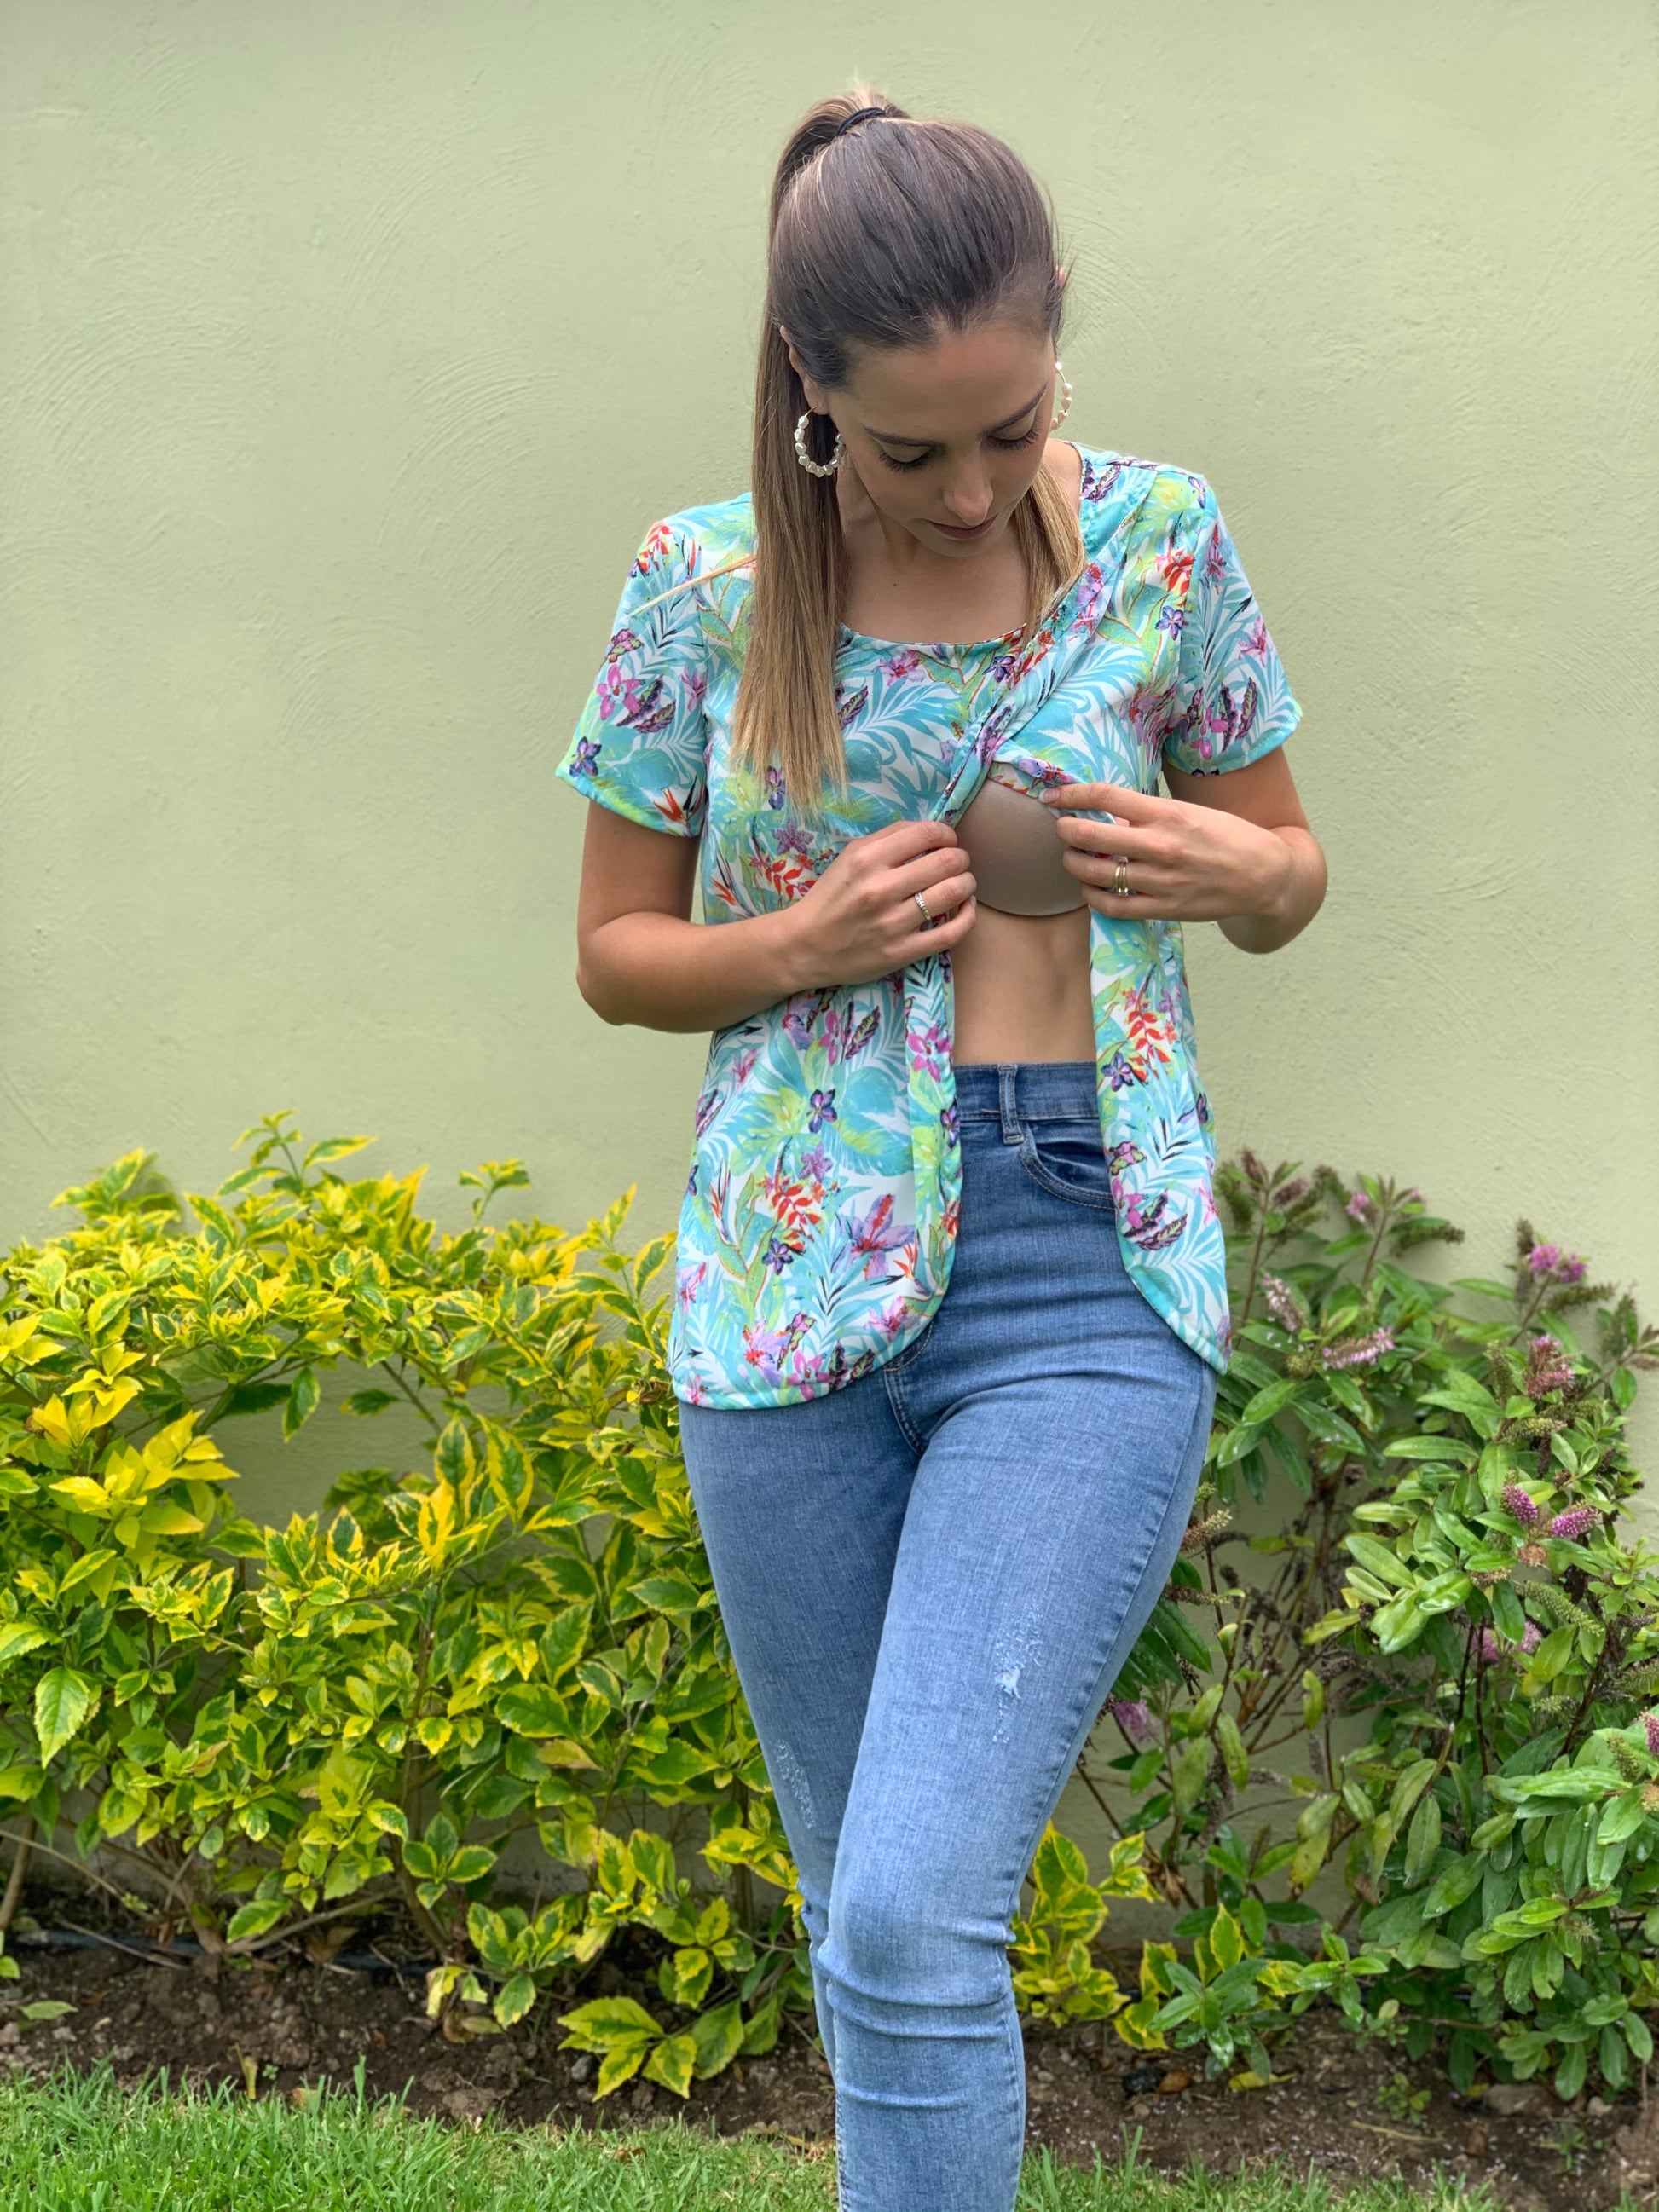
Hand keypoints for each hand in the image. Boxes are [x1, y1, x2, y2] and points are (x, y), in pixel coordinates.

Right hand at [784, 819, 976, 988]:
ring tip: (962, 883)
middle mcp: (881, 888)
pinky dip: (967, 917)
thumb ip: (888, 839)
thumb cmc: (830, 898)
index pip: (927, 833)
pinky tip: (964, 909)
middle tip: (958, 863)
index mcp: (867, 858)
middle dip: (961, 858)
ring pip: (954, 893)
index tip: (947, 841)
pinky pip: (951, 933)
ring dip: (967, 883)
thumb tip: (929, 831)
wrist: (805, 947)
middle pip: (947, 861)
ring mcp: (893, 923)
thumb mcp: (849, 857)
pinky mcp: (902, 952)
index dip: (947, 834)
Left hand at [1041, 780, 1292, 924]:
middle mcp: (1160, 846)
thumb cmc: (1227, 837)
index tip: (1054, 797)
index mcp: (1168, 814)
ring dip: (1074, 864)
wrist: (1264, 877)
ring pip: (1095, 873)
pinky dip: (1092, 896)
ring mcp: (1160, 881)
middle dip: (1066, 830)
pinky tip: (1090, 887)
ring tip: (1072, 858)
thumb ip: (1148, 814)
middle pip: (1090, 835)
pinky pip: (1112, 906)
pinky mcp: (1163, 909)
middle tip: (1061, 828)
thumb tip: (1108, 815)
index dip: (1071, 795)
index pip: (1106, 797)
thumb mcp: (1190, 813)